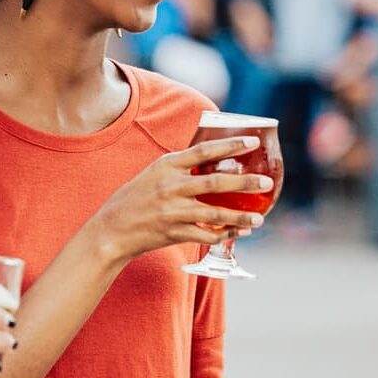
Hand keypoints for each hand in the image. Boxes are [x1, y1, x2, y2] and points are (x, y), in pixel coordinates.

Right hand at [85, 136, 270, 263]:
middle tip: (266, 183)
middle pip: (215, 182)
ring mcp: (172, 211)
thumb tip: (210, 161)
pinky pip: (206, 235)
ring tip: (259, 219)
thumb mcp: (152, 174)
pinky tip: (237, 234)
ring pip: (215, 213)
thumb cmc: (133, 199)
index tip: (252, 141)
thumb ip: (179, 168)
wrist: (111, 230)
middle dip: (244, 182)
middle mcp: (170, 186)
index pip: (203, 151)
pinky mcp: (173, 233)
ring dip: (240, 217)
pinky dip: (223, 236)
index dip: (230, 145)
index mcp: (166, 166)